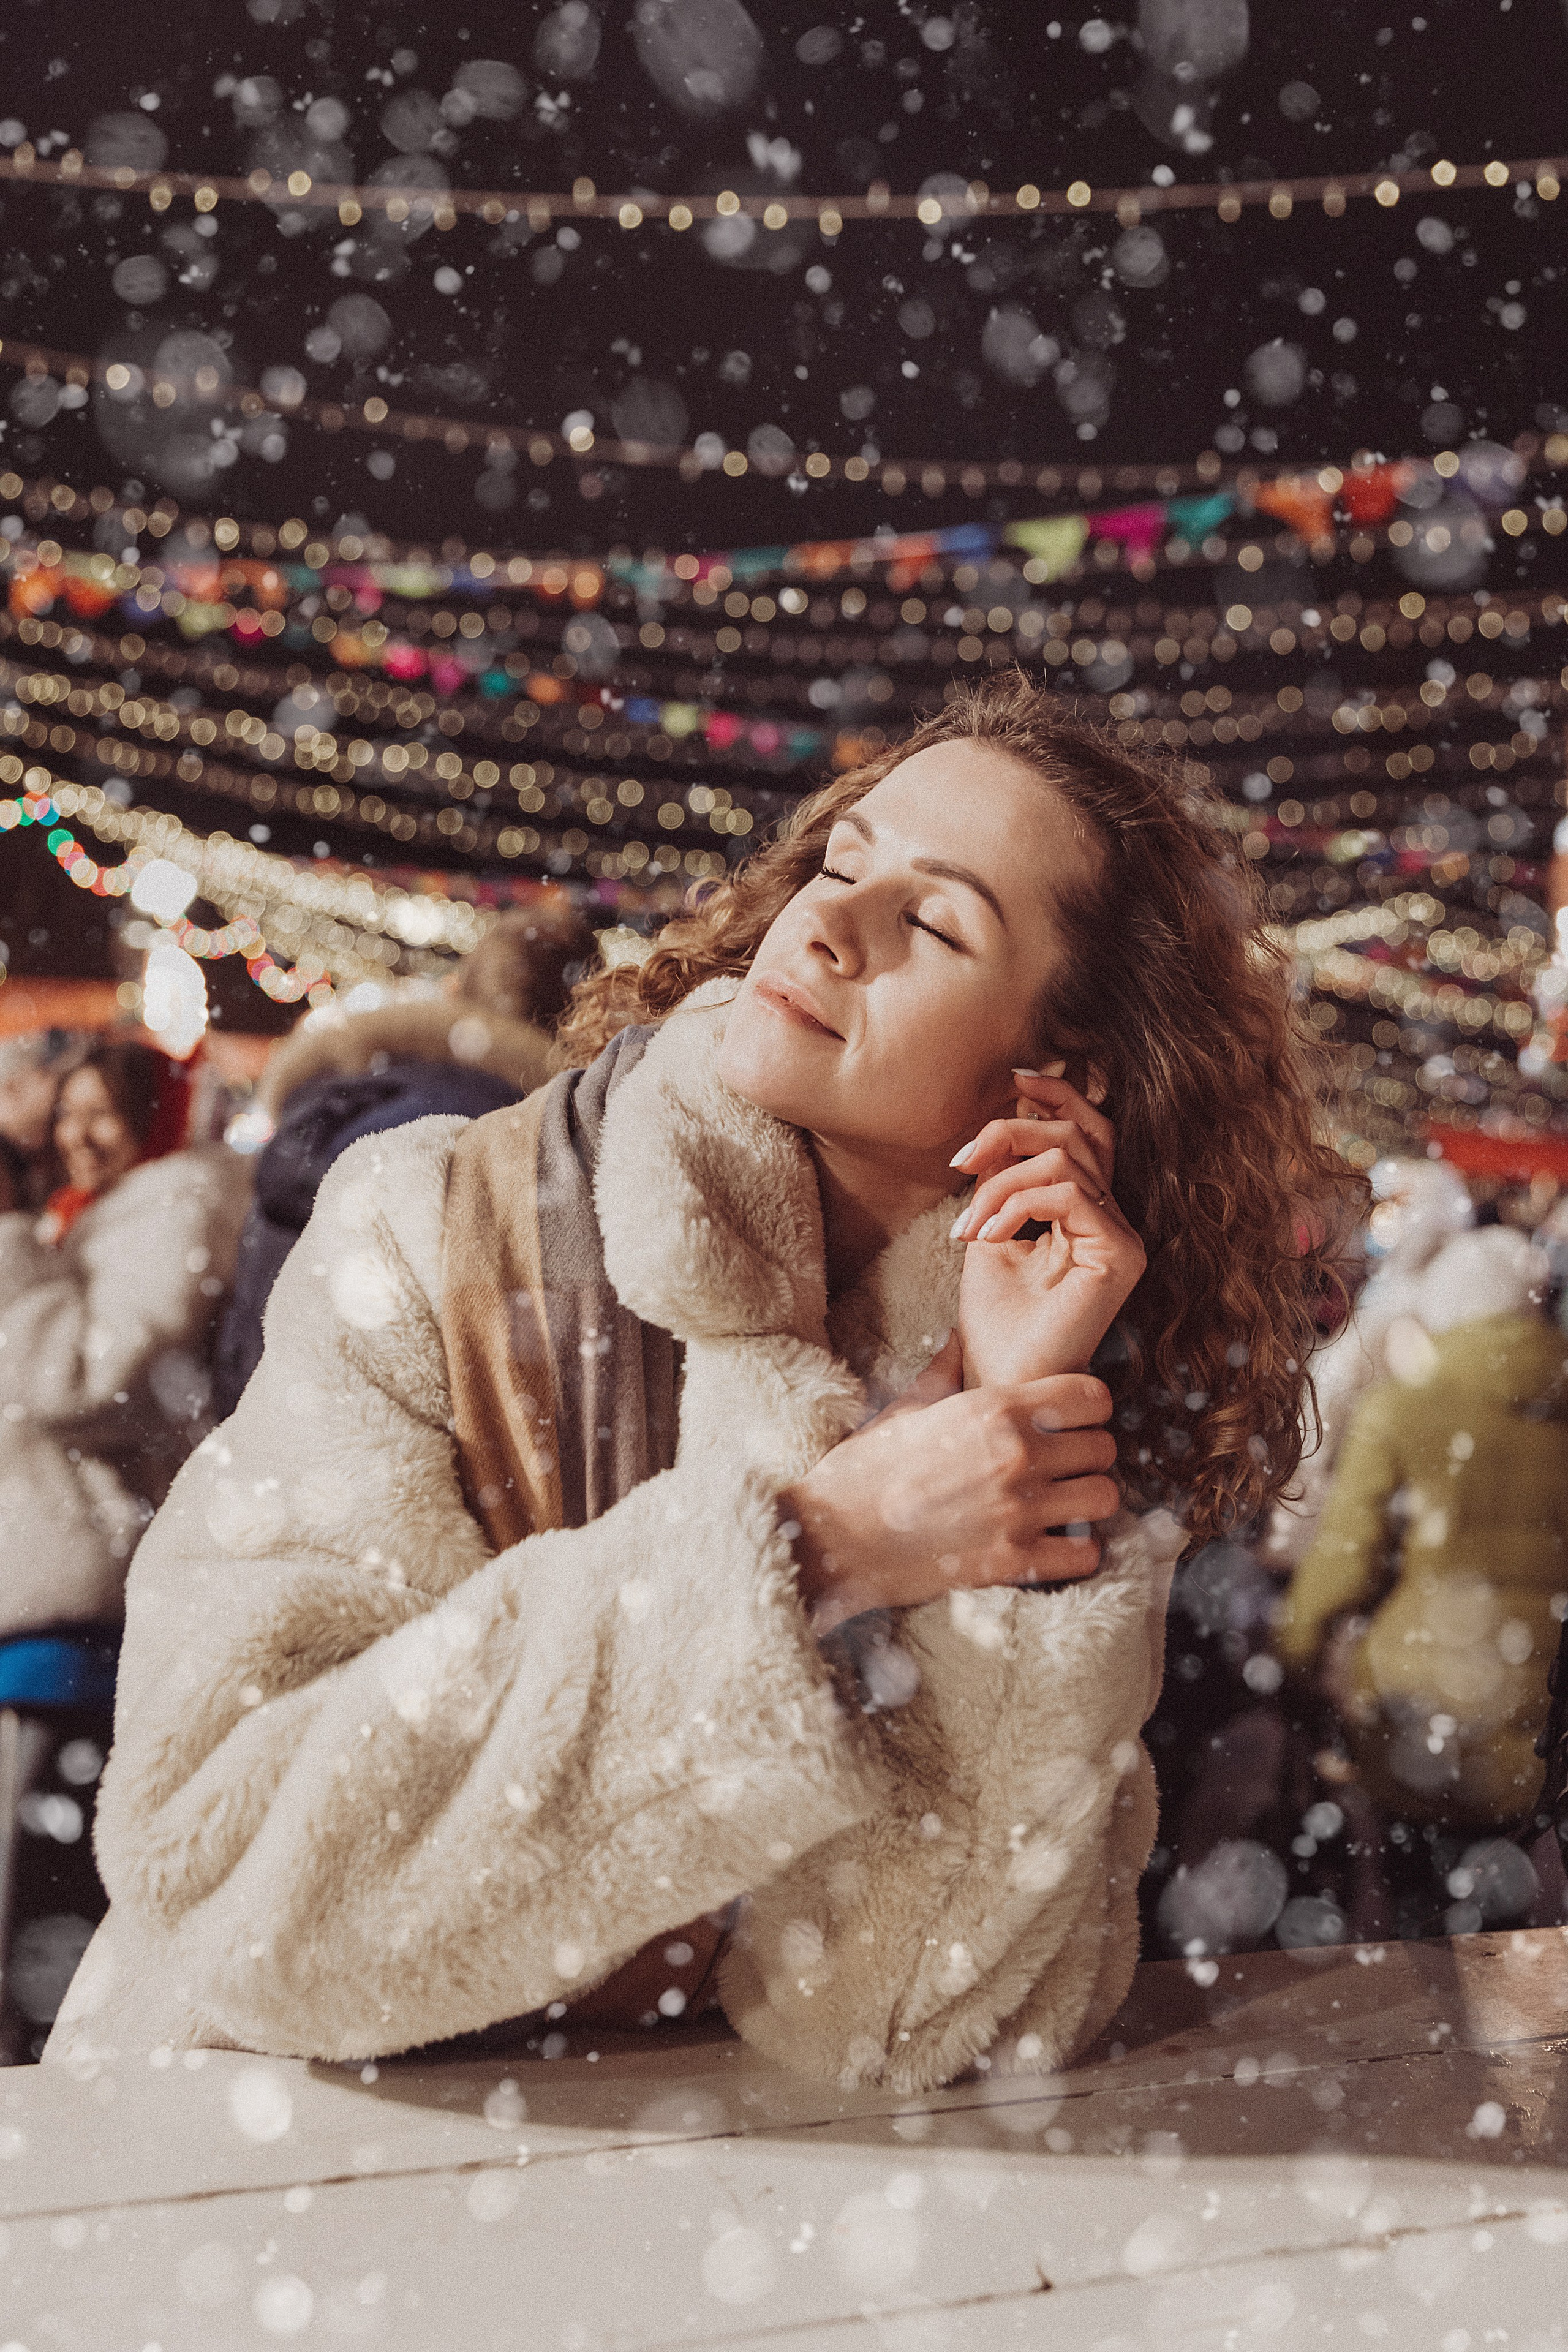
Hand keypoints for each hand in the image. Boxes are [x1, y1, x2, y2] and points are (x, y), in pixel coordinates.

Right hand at [780, 1337, 1120, 1632]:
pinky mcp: (1012, 1562)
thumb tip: (958, 1339)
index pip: (1091, 1395)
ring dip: (1088, 1501)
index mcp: (994, 1409)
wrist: (831, 1537)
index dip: (1088, 1407)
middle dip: (1089, 1455)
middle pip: (1104, 1448)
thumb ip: (944, 1373)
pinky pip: (1084, 1556)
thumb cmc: (862, 1470)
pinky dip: (1077, 1552)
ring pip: (1104, 1498)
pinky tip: (1055, 1545)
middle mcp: (1016, 1455)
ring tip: (1065, 1504)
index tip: (1073, 1420)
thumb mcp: (903, 1409)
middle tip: (1066, 1466)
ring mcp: (1018, 1511)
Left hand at [951, 1068, 1145, 1388]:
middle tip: (963, 1160)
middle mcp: (1115, 1218)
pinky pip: (1066, 1193)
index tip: (1011, 1079)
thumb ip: (1004, 1176)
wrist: (1000, 1377)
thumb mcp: (991, 1227)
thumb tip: (1010, 1112)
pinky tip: (985, 1236)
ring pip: (1066, 1159)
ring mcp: (1124, 1236)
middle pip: (1080, 1132)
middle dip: (1012, 1131)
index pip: (1090, 1130)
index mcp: (1089, 1209)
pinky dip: (1015, 1203)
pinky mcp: (1121, 1254)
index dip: (1057, 1095)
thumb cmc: (995, 1318)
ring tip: (967, 1226)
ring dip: (1000, 1183)